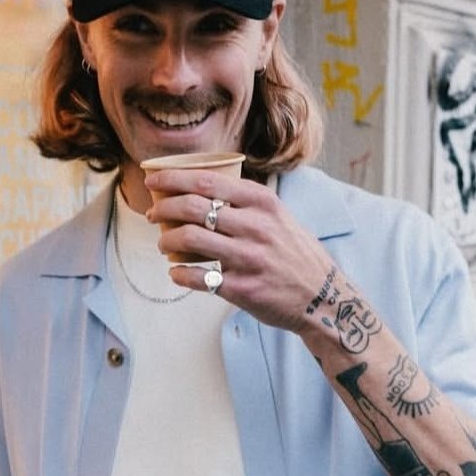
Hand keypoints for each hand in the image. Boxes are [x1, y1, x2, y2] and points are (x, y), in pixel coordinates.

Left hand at [144, 169, 336, 331]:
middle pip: (192, 207)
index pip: (207, 180)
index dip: (172, 179)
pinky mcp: (242, 288)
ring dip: (167, 240)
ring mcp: (248, 259)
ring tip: (163, 244)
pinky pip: (198, 277)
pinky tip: (176, 272)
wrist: (322, 297)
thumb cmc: (294, 254)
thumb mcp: (279, 216)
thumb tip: (200, 190)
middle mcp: (256, 227)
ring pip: (190, 240)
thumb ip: (245, 203)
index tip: (154, 181)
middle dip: (163, 209)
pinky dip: (179, 274)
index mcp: (263, 203)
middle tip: (153, 215)